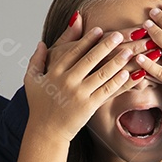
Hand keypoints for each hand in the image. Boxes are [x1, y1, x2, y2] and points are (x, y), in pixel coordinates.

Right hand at [24, 14, 134, 143]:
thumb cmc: (39, 106)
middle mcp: (67, 81)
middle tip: (119, 35)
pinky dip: (117, 82)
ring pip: (101, 73)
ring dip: (116, 61)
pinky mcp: (88, 106)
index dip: (87, 39)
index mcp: (55, 72)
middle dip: (106, 45)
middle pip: (90, 59)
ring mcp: (79, 94)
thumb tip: (41, 43)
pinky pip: (106, 91)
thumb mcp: (32, 80)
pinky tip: (128, 73)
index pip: (73, 51)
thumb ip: (37, 60)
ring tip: (129, 52)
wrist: (46, 131)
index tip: (99, 29)